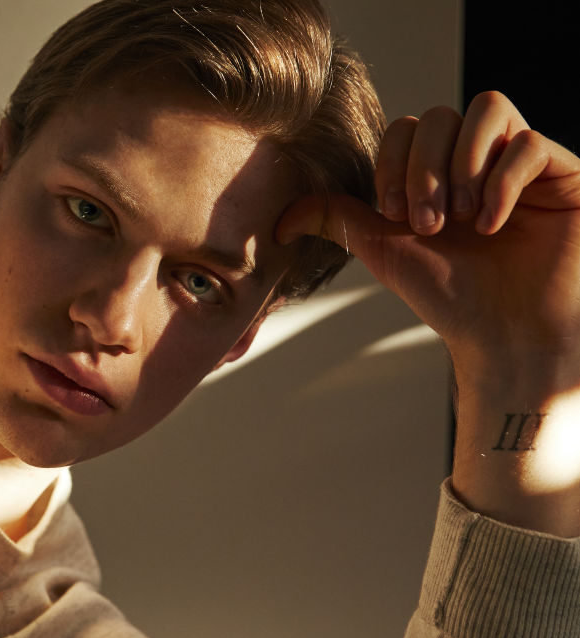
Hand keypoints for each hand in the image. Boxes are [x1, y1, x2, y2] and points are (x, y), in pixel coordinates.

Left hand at [279, 91, 579, 378]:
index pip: (408, 126)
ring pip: (488, 107)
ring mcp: (525, 162)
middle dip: (424, 169)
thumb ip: (337, 220)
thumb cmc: (448, 295)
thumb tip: (279, 218)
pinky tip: (491, 225)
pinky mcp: (567, 174)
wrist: (502, 336)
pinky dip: (502, 181)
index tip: (393, 215)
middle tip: (428, 223)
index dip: (393, 162)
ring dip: (461, 164)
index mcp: (440, 170)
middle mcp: (482, 158)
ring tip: (461, 218)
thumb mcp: (382, 250)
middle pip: (441, 114)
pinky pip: (532, 141)